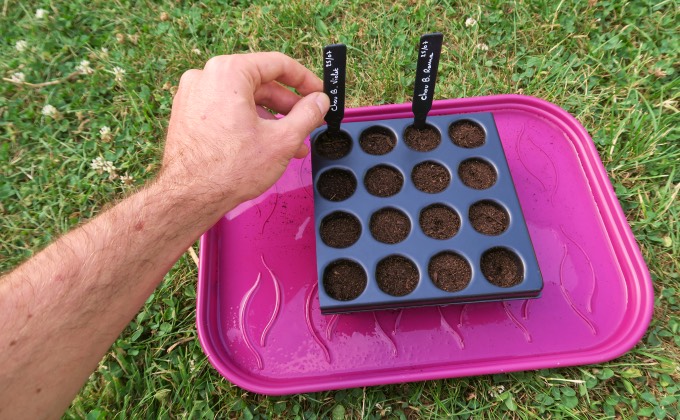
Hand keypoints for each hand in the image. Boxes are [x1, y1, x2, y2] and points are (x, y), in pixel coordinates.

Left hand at [161, 52, 329, 207]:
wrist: (189, 197)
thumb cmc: (230, 169)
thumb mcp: (282, 140)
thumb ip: (307, 115)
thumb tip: (320, 101)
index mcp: (229, 72)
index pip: (277, 64)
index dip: (305, 80)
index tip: (319, 95)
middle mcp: (206, 77)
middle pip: (260, 83)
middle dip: (289, 106)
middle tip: (310, 121)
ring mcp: (193, 96)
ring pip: (245, 100)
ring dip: (272, 120)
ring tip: (293, 144)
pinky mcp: (188, 115)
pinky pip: (227, 111)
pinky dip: (249, 124)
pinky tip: (266, 146)